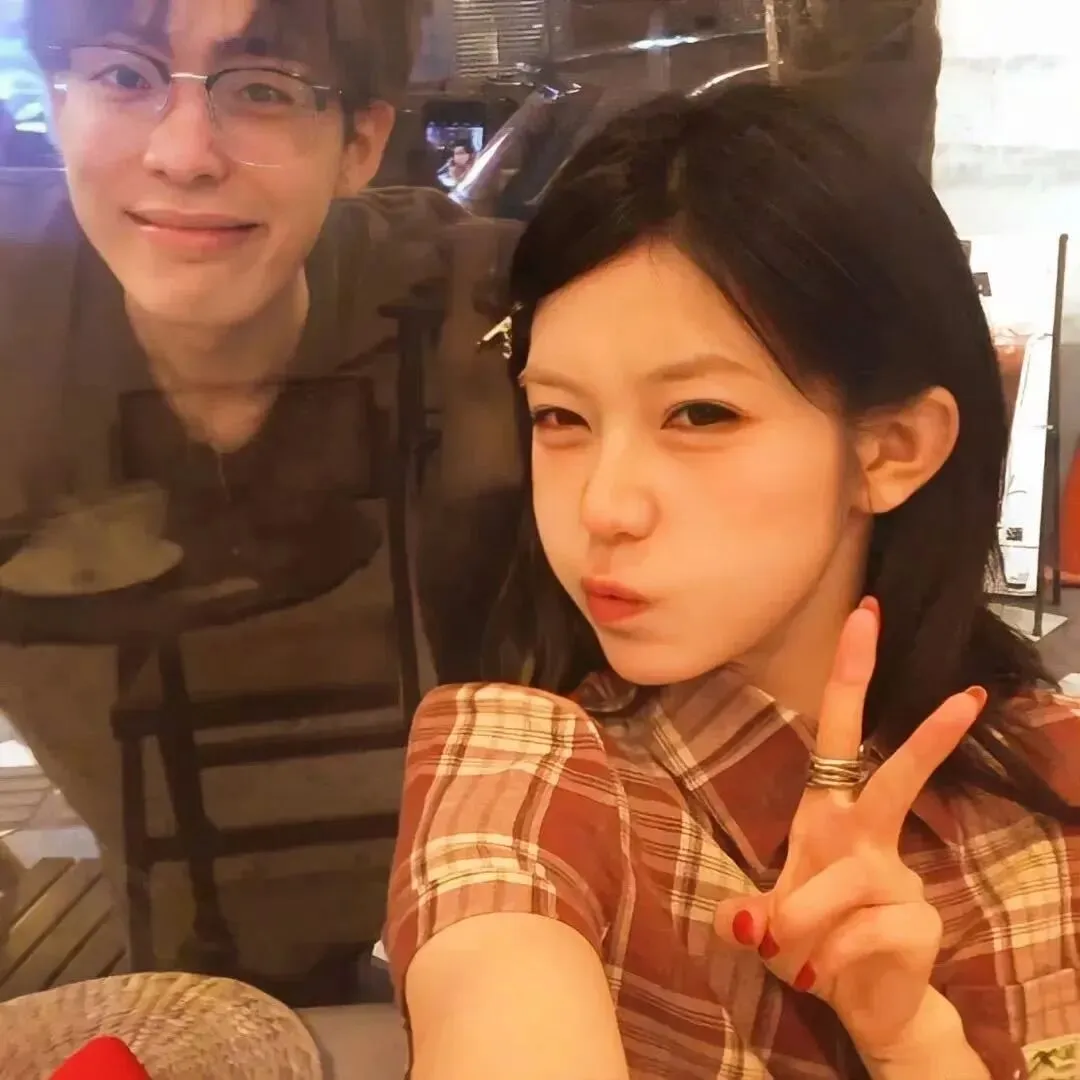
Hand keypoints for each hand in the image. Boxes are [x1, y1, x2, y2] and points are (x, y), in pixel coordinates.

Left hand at [713, 598, 985, 1059]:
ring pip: (846, 881)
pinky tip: (820, 976)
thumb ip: (743, 915)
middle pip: (898, 777)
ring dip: (801, 919)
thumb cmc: (811, 943)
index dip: (850, 675)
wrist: (861, 1008)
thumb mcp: (762, 923)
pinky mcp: (920, 923)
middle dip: (929, 736)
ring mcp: (901, 878)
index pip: (841, 733)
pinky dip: (824, 958)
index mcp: (831, 815)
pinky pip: (860, 931)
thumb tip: (743, 919)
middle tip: (967, 695)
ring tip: (786, 951)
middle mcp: (870, 837)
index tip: (864, 615)